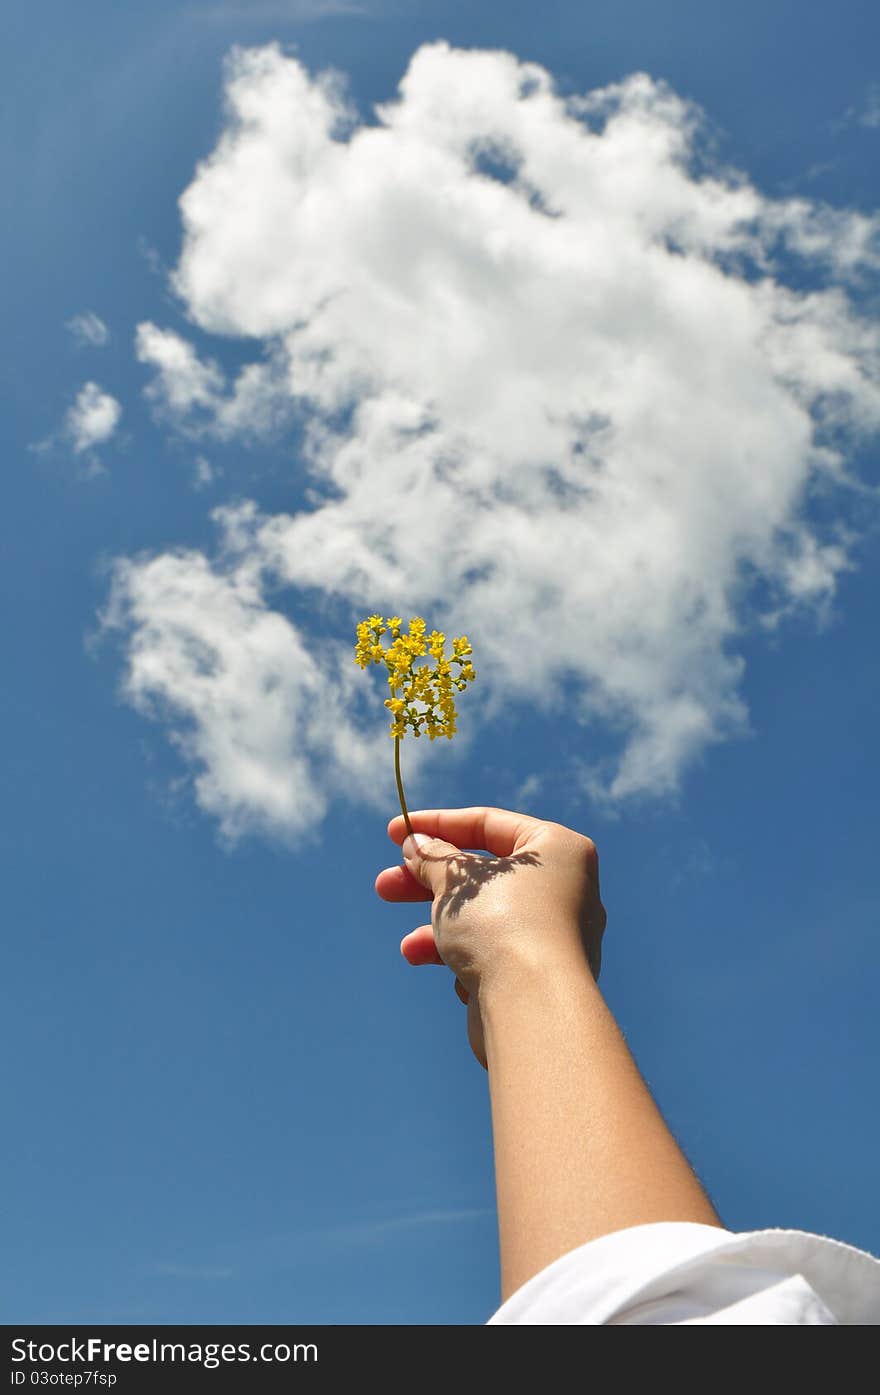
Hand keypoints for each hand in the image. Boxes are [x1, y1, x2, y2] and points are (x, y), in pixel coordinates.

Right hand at [375, 807, 605, 1065]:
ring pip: (485, 919)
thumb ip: (432, 857)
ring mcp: (556, 935)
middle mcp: (565, 888)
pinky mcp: (542, 974)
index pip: (489, 825)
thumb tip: (415, 845)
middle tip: (386, 886)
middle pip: (483, 875)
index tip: (396, 833)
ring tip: (408, 948)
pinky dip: (468, 961)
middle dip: (428, 883)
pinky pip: (496, 954)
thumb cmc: (501, 927)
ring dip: (440, 929)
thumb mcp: (455, 882)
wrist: (534, 1009)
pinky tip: (454, 977)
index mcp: (558, 849)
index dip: (437, 825)